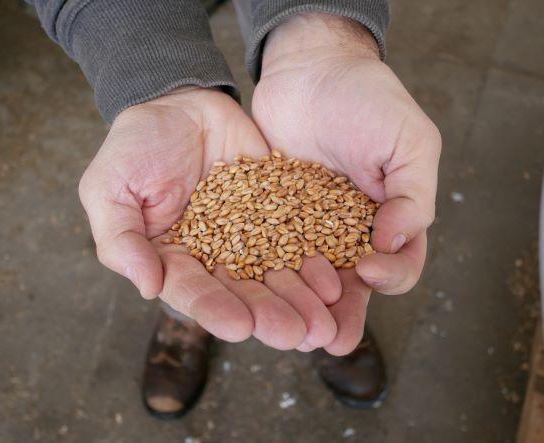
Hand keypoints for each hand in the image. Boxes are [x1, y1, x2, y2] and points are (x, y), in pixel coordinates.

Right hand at [78, 87, 339, 349]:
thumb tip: (147, 288)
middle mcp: (213, 256)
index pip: (192, 291)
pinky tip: (334, 279)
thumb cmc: (135, 146)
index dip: (215, 309)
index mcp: (172, 259)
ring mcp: (249, 234)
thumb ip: (121, 240)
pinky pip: (298, 236)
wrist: (180, 104)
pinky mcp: (276, 211)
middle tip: (296, 334)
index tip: (239, 327)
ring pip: (276, 273)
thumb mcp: (109, 189)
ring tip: (323, 321)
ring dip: (300, 298)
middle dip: (269, 314)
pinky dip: (314, 259)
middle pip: (242, 292)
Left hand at [252, 13, 440, 353]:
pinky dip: (261, 272)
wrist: (311, 70)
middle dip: (340, 314)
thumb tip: (395, 240)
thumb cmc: (368, 100)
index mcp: (390, 219)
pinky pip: (266, 250)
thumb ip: (412, 193)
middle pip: (349, 285)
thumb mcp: (408, 141)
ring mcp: (307, 228)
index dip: (390, 275)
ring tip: (287, 330)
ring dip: (299, 305)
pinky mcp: (268, 216)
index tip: (369, 267)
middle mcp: (349, 232)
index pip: (399, 265)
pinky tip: (250, 291)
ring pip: (306, 278)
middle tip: (328, 339)